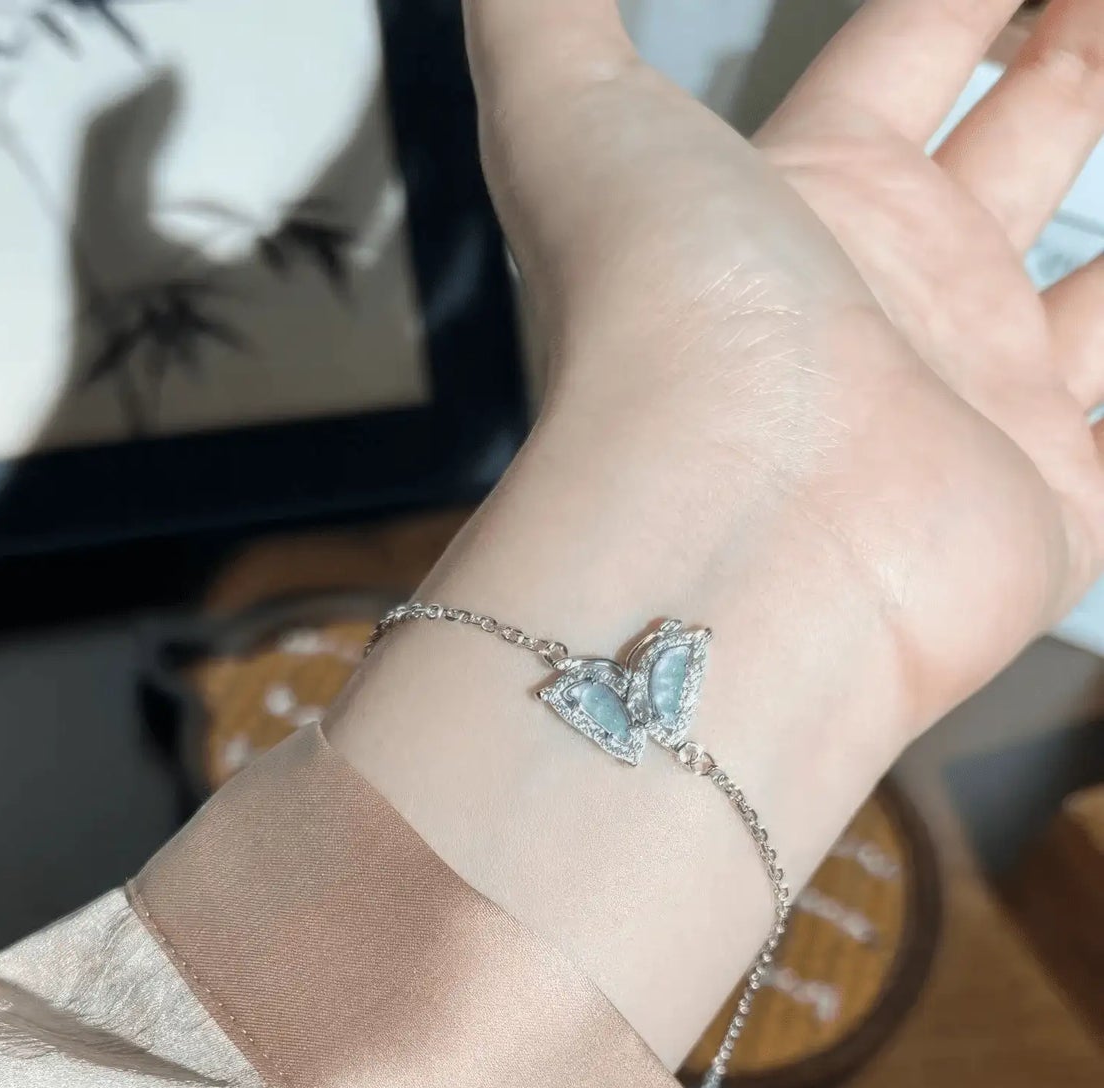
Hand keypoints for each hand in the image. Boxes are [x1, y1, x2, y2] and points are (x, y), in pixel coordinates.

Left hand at [463, 0, 1103, 734]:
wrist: (729, 533)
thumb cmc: (657, 332)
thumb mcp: (571, 127)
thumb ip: (540, 27)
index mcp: (800, 201)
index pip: (905, 54)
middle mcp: (889, 298)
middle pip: (1015, 148)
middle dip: (1071, 59)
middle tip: (1098, 11)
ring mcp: (971, 403)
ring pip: (1087, 286)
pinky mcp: (1047, 507)